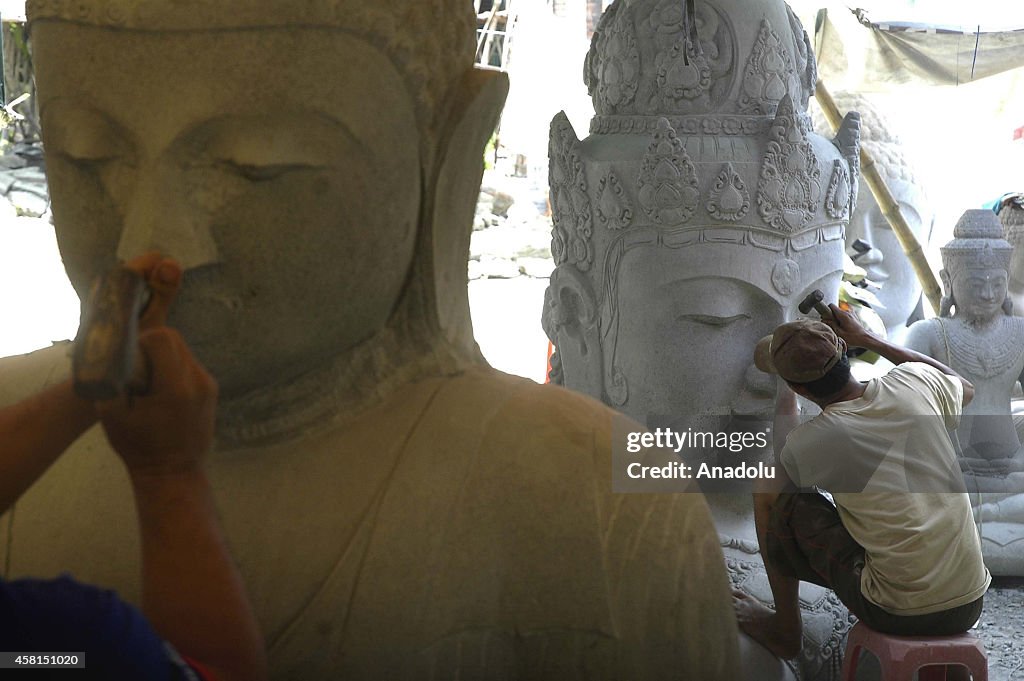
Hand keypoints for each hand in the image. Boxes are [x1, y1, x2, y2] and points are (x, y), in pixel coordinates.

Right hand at [96, 254, 217, 477]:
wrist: (173, 473)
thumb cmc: (139, 448)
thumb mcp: (112, 416)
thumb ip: (109, 382)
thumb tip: (108, 357)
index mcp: (175, 386)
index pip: (162, 339)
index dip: (141, 341)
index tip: (129, 358)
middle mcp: (198, 381)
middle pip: (175, 340)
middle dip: (152, 346)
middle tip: (136, 367)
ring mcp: (209, 385)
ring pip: (184, 351)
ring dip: (164, 357)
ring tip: (148, 380)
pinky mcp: (212, 391)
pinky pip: (191, 366)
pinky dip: (174, 368)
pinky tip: (162, 389)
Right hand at [823, 303, 877, 350]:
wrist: (865, 338)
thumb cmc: (854, 337)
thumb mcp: (839, 333)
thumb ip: (831, 325)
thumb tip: (824, 320)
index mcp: (843, 315)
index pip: (832, 306)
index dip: (827, 310)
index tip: (826, 317)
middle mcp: (848, 312)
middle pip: (835, 309)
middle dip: (831, 315)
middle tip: (832, 323)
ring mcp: (852, 313)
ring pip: (840, 311)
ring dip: (837, 316)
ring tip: (838, 325)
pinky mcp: (854, 316)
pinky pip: (845, 313)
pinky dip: (842, 316)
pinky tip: (843, 323)